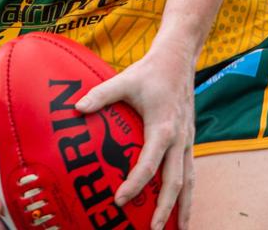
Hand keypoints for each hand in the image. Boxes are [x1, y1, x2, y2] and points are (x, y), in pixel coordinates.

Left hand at [75, 43, 194, 229]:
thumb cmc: (150, 71)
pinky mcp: (189, 139)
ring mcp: (187, 141)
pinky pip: (190, 171)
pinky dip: (188, 192)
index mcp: (163, 127)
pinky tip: (182, 206)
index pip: (149, 164)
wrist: (178, 59)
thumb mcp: (124, 80)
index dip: (135, 184)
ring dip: (184, 207)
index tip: (119, 200)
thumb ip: (101, 95)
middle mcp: (179, 139)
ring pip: (189, 181)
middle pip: (175, 182)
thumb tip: (76, 107)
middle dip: (165, 209)